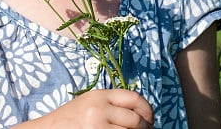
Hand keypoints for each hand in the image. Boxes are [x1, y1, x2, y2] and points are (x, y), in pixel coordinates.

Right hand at [27, 89, 153, 128]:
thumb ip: (111, 104)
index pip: (134, 98)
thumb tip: (141, 115)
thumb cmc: (70, 119)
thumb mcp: (90, 103)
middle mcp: (99, 109)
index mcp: (100, 95)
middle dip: (146, 128)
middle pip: (135, 119)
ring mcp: (97, 126)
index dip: (147, 110)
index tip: (150, 119)